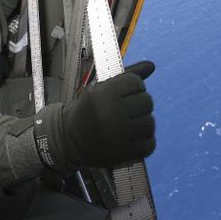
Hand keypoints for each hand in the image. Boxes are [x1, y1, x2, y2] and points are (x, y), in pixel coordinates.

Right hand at [34, 62, 155, 171]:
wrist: (68, 139)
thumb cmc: (89, 110)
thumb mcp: (100, 88)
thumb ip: (128, 76)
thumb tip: (152, 65)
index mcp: (103, 94)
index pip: (136, 83)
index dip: (133, 87)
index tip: (124, 94)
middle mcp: (110, 114)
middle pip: (147, 102)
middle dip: (140, 104)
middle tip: (127, 110)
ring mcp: (117, 136)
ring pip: (150, 123)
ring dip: (144, 123)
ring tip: (130, 124)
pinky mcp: (123, 154)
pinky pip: (149, 145)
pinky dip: (145, 142)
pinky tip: (133, 139)